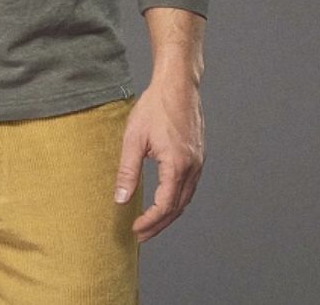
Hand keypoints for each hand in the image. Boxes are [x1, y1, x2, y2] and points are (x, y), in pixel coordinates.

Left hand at [113, 80, 205, 242]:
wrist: (177, 85)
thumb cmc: (155, 107)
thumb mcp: (134, 138)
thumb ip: (127, 171)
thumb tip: (121, 198)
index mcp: (177, 166)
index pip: (164, 207)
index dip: (150, 222)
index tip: (135, 229)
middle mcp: (192, 168)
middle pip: (177, 208)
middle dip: (159, 224)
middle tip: (142, 234)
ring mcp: (198, 162)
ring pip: (186, 199)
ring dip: (169, 214)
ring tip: (151, 222)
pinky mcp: (198, 155)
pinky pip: (189, 186)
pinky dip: (177, 199)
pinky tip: (165, 199)